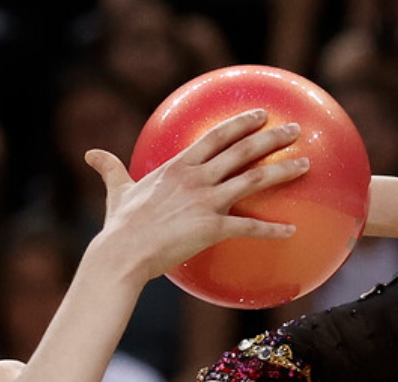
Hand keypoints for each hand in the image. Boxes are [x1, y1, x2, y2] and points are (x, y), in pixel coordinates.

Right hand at [83, 109, 306, 282]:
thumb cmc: (120, 225)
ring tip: (306, 165)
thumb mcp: (118, 191)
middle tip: (295, 130)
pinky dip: (273, 230)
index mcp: (179, 167)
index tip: (261, 113)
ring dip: (283, 170)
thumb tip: (91, 154)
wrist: (122, 253)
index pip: (216, 137)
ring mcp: (206, 202)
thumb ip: (111, 169)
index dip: (241, 124)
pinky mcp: (212, 228)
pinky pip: (249, 227)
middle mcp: (196, 178)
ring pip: (253, 180)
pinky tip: (293, 230)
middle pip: (242, 151)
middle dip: (272, 137)